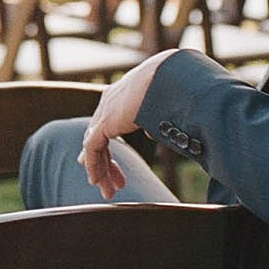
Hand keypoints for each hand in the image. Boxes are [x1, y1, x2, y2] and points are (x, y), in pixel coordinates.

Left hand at [77, 52, 172, 199]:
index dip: (108, 143)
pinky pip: (93, 148)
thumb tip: (150, 134)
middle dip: (106, 162)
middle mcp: (111, 101)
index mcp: (124, 94)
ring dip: (101, 169)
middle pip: (100, 136)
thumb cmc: (176, 87)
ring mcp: (106, 111)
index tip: (111, 163)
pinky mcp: (105, 122)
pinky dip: (94, 165)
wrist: (169, 77)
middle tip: (114, 184)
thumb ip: (155, 120)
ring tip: (109, 191)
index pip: (108, 122)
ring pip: (95, 145)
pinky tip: (96, 180)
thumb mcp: (164, 105)